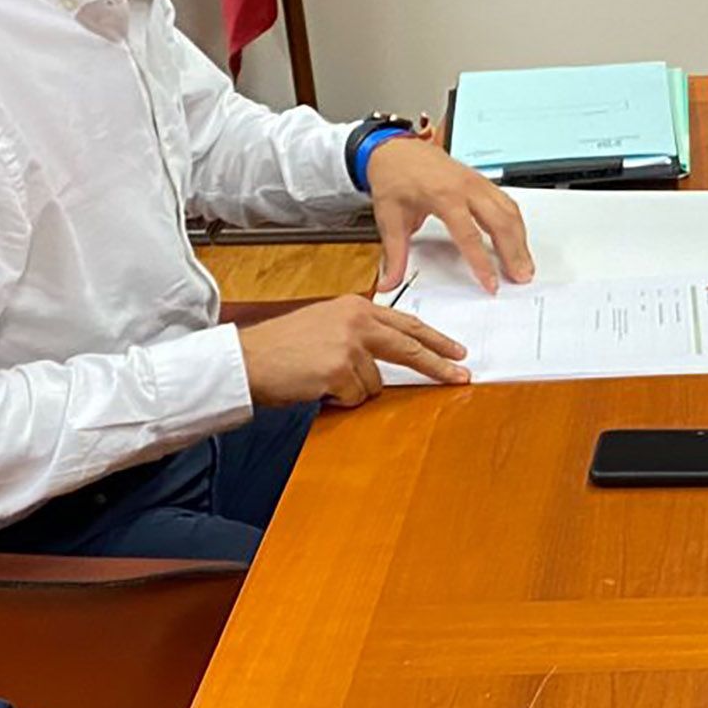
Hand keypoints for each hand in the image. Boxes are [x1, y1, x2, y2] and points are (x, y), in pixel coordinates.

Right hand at [238, 295, 469, 407]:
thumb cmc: (281, 347)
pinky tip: (315, 387)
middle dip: (438, 364)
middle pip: (410, 347)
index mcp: (356, 307)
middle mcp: (357, 321)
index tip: (456, 351)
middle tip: (460, 375)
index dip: (434, 339)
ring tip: (321, 379)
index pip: (407, 323)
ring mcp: (349, 345)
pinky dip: (338, 400)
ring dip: (353, 389)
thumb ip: (359, 332)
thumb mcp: (326, 324)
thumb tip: (392, 351)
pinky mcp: (339, 370)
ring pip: (375, 383)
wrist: (246, 359)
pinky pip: (355, 397)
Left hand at [366, 136, 532, 293]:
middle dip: (514, 252)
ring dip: (520, 239)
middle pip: (500, 222)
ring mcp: (478, 182)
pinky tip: (519, 238)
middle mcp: (466, 187)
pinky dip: (516, 223)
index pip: (470, 235)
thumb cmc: (394, 177)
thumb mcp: (389, 217)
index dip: (482, 263)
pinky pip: (507, 202)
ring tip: (525, 263)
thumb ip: (394, 254)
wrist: (396, 149)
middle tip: (521, 277)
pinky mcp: (482, 181)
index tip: (491, 283)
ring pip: (509, 211)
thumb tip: (389, 282)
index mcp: (444, 196)